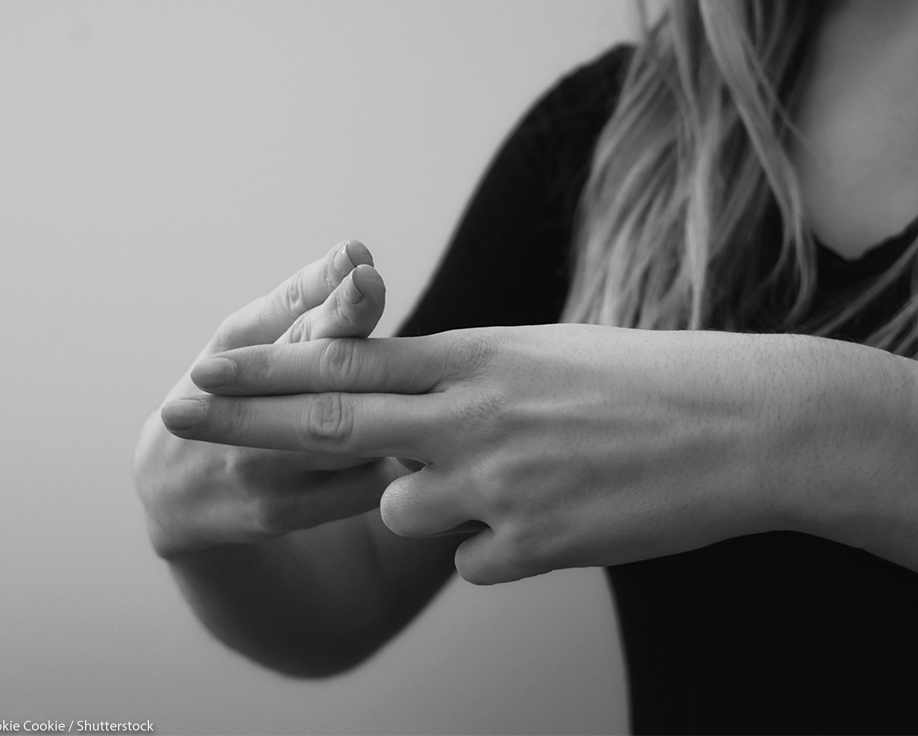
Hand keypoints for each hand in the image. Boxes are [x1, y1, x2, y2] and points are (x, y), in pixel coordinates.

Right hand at [134, 240, 398, 557]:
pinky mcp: (278, 514)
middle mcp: (248, 409)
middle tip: (376, 293)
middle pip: (320, 376)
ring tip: (430, 391)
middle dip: (354, 337)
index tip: (364, 273)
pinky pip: (362, 489)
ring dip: (396, 410)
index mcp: (245, 354)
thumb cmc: (230, 389)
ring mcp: (261, 465)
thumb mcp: (246, 337)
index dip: (334, 303)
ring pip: (351, 435)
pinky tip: (420, 452)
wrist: (174, 492)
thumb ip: (304, 296)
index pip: (298, 327)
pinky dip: (396, 468)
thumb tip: (355, 250)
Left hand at [166, 325, 784, 581]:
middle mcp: (472, 417)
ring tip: (516, 480)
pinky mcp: (530, 547)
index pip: (349, 363)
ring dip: (433, 504)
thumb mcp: (544, 357)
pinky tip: (561, 516)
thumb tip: (405, 431)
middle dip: (248, 422)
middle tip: (176, 413)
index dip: (269, 367)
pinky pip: (474, 561)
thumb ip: (464, 384)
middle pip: (334, 426)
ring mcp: (497, 485)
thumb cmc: (647, 383)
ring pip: (402, 514)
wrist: (741, 427)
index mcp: (478, 357)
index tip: (204, 367)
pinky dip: (501, 543)